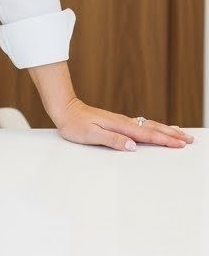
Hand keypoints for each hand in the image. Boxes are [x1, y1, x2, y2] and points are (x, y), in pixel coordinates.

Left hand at [56, 96, 194, 150]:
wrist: (65, 109)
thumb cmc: (75, 124)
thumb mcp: (91, 135)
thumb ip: (112, 140)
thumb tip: (132, 146)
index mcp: (120, 126)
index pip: (147, 135)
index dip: (165, 140)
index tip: (181, 144)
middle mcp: (123, 122)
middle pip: (153, 128)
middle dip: (172, 134)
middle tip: (189, 139)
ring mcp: (121, 121)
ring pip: (149, 126)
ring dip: (166, 130)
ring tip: (180, 134)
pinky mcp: (118, 122)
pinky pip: (142, 125)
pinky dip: (154, 128)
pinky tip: (156, 129)